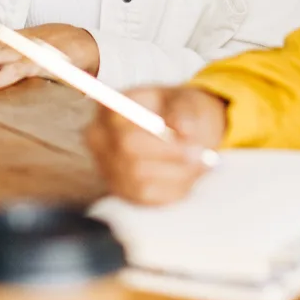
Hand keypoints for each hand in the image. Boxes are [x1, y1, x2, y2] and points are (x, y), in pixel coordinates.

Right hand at [86, 86, 229, 204]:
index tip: (188, 133)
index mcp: (110, 107)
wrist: (180, 131)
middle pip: (127, 152)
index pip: (121, 121)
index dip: (152, 130)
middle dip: (169, 155)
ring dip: (177, 174)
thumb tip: (185, 129)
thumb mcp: (185, 101)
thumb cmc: (179, 111)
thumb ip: (184, 111)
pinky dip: (175, 189)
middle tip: (201, 154)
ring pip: (140, 180)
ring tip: (199, 162)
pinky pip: (149, 198)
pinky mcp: (123, 192)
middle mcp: (99, 139)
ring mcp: (107, 168)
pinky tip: (189, 176)